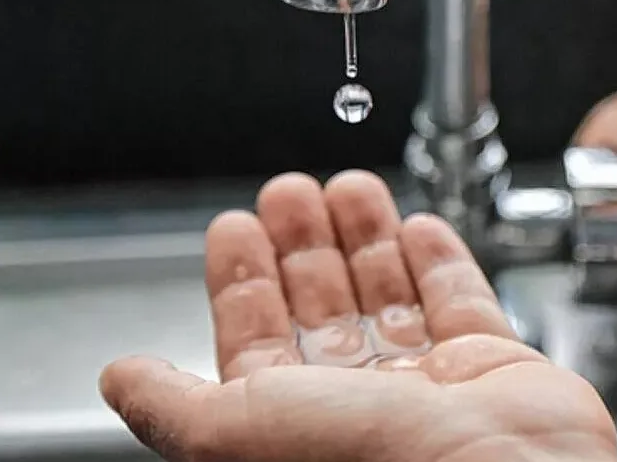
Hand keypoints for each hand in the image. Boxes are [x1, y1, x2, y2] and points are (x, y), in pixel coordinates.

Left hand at [99, 172, 616, 461]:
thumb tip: (122, 379)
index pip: (258, 337)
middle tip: (291, 191)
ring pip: (389, 296)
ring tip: (350, 189)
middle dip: (304, 244)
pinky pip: (460, 302)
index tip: (237, 225)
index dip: (243, 278)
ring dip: (366, 239)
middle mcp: (363, 405)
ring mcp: (432, 385)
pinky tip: (419, 228)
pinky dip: (439, 261)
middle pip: (323, 307)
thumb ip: (176, 403)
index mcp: (298, 422)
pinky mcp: (493, 367)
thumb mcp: (239, 428)